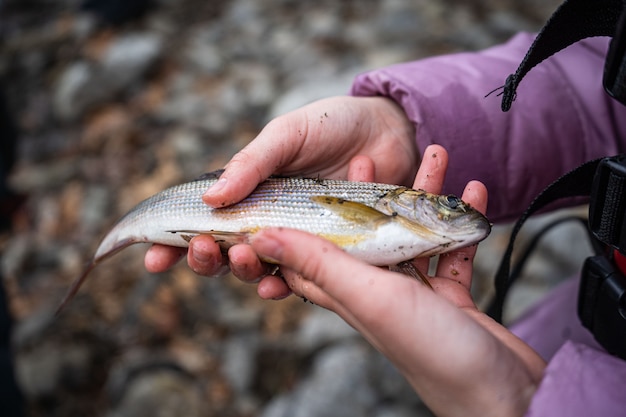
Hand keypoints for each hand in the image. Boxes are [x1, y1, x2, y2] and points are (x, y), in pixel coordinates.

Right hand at [145, 96, 416, 276]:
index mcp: (250, 193)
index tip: (153, 258)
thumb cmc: (333, 124)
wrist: (389, 130)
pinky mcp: (331, 251)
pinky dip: (287, 284)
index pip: (205, 223)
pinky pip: (304, 276)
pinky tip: (276, 285)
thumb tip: (210, 198)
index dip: (175, 244)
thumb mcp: (287, 134)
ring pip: (260, 268)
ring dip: (243, 270)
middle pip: (226, 253)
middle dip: (206, 259)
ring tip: (241, 255)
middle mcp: (270, 220)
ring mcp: (300, 237)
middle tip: (203, 250)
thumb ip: (252, 163)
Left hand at [250, 147, 545, 416]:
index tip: (300, 178)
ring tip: (436, 155)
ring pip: (411, 234)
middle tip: (372, 157)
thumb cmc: (433, 352)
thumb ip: (321, 265)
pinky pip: (450, 250)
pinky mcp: (450, 299)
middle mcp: (376, 292)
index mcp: (348, 292)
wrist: (503, 398)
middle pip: (364, 232)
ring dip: (423, 196)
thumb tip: (262, 237)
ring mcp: (415, 295)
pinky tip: (475, 193)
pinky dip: (460, 222)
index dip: (299, 215)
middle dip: (368, 193)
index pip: (309, 250)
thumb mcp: (370, 298)